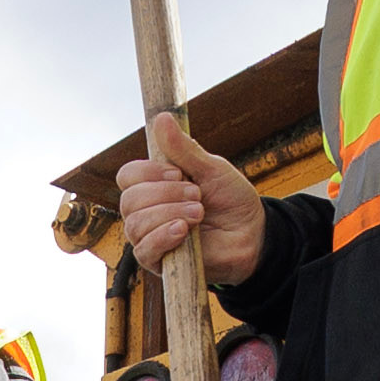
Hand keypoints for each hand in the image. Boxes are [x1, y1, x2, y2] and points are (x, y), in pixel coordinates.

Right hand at [116, 110, 265, 282]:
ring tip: (199, 212)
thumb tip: (161, 118)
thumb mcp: (211, 169)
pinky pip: (144, 250)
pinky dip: (163, 236)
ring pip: (135, 224)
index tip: (178, 172)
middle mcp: (146, 211)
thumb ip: (184, 149)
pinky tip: (184, 231)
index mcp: (154, 186)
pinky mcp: (158, 262)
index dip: (147, 172)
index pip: (127, 176)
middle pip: (129, 200)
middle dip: (165, 194)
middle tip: (197, 195)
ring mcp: (150, 237)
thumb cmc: (231, 201)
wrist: (252, 234)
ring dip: (169, 214)